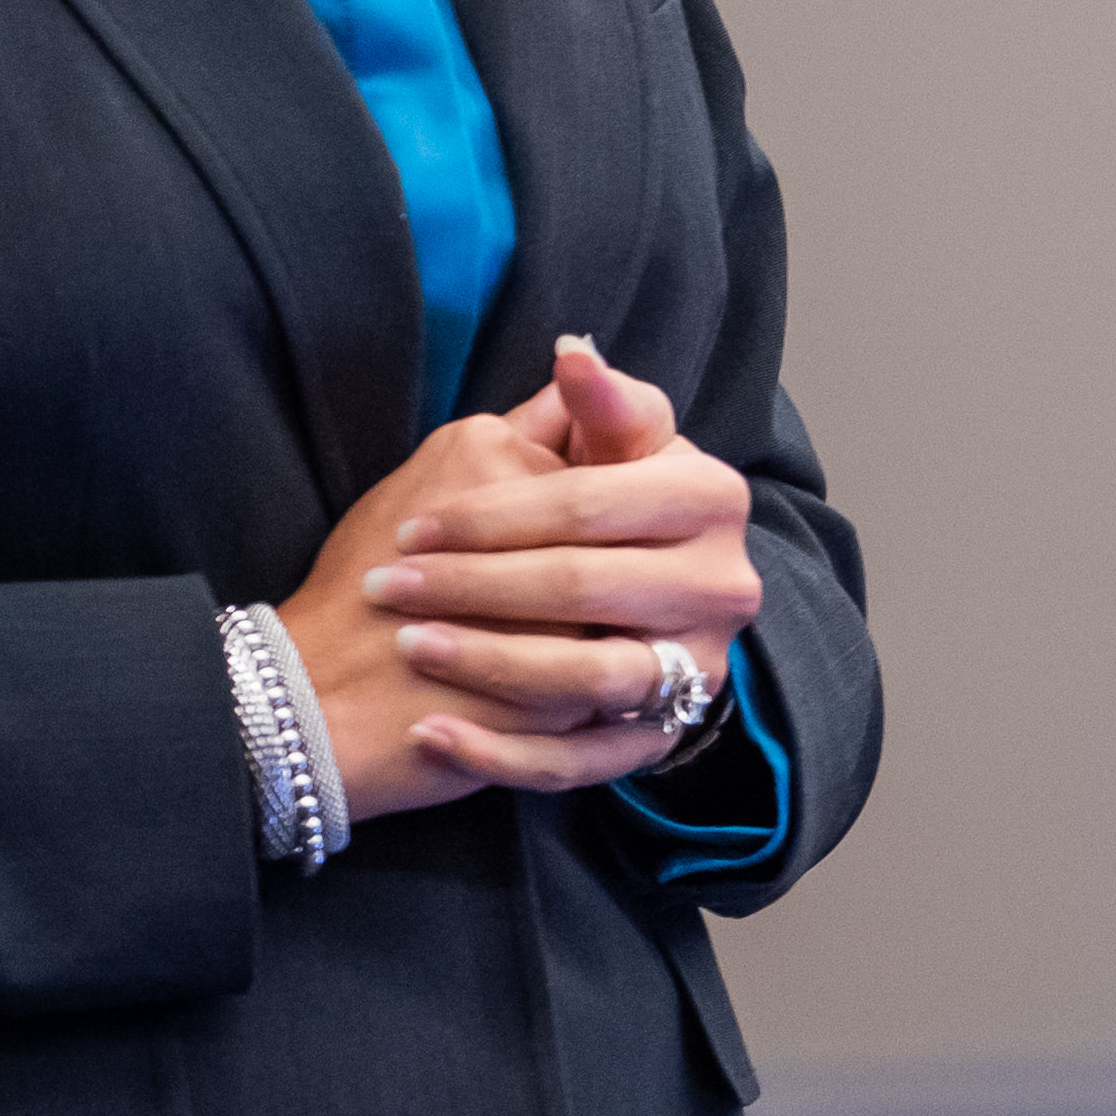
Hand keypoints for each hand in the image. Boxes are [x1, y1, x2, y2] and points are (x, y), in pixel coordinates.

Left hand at [288, 337, 762, 813]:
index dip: (495, 514)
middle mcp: (723, 585)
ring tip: (411, 647)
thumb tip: (576, 353)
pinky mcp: (656, 739)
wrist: (572, 618)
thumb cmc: (566, 521)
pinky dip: (500, 756)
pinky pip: (580, 762)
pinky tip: (431, 737)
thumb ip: (593, 411)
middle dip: (475, 585)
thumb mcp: (588, 455)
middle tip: (392, 583)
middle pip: (585, 586)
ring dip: (487, 665)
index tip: (417, 526)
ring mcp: (695, 668)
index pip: (590, 502)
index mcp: (710, 498)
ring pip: (586, 677)